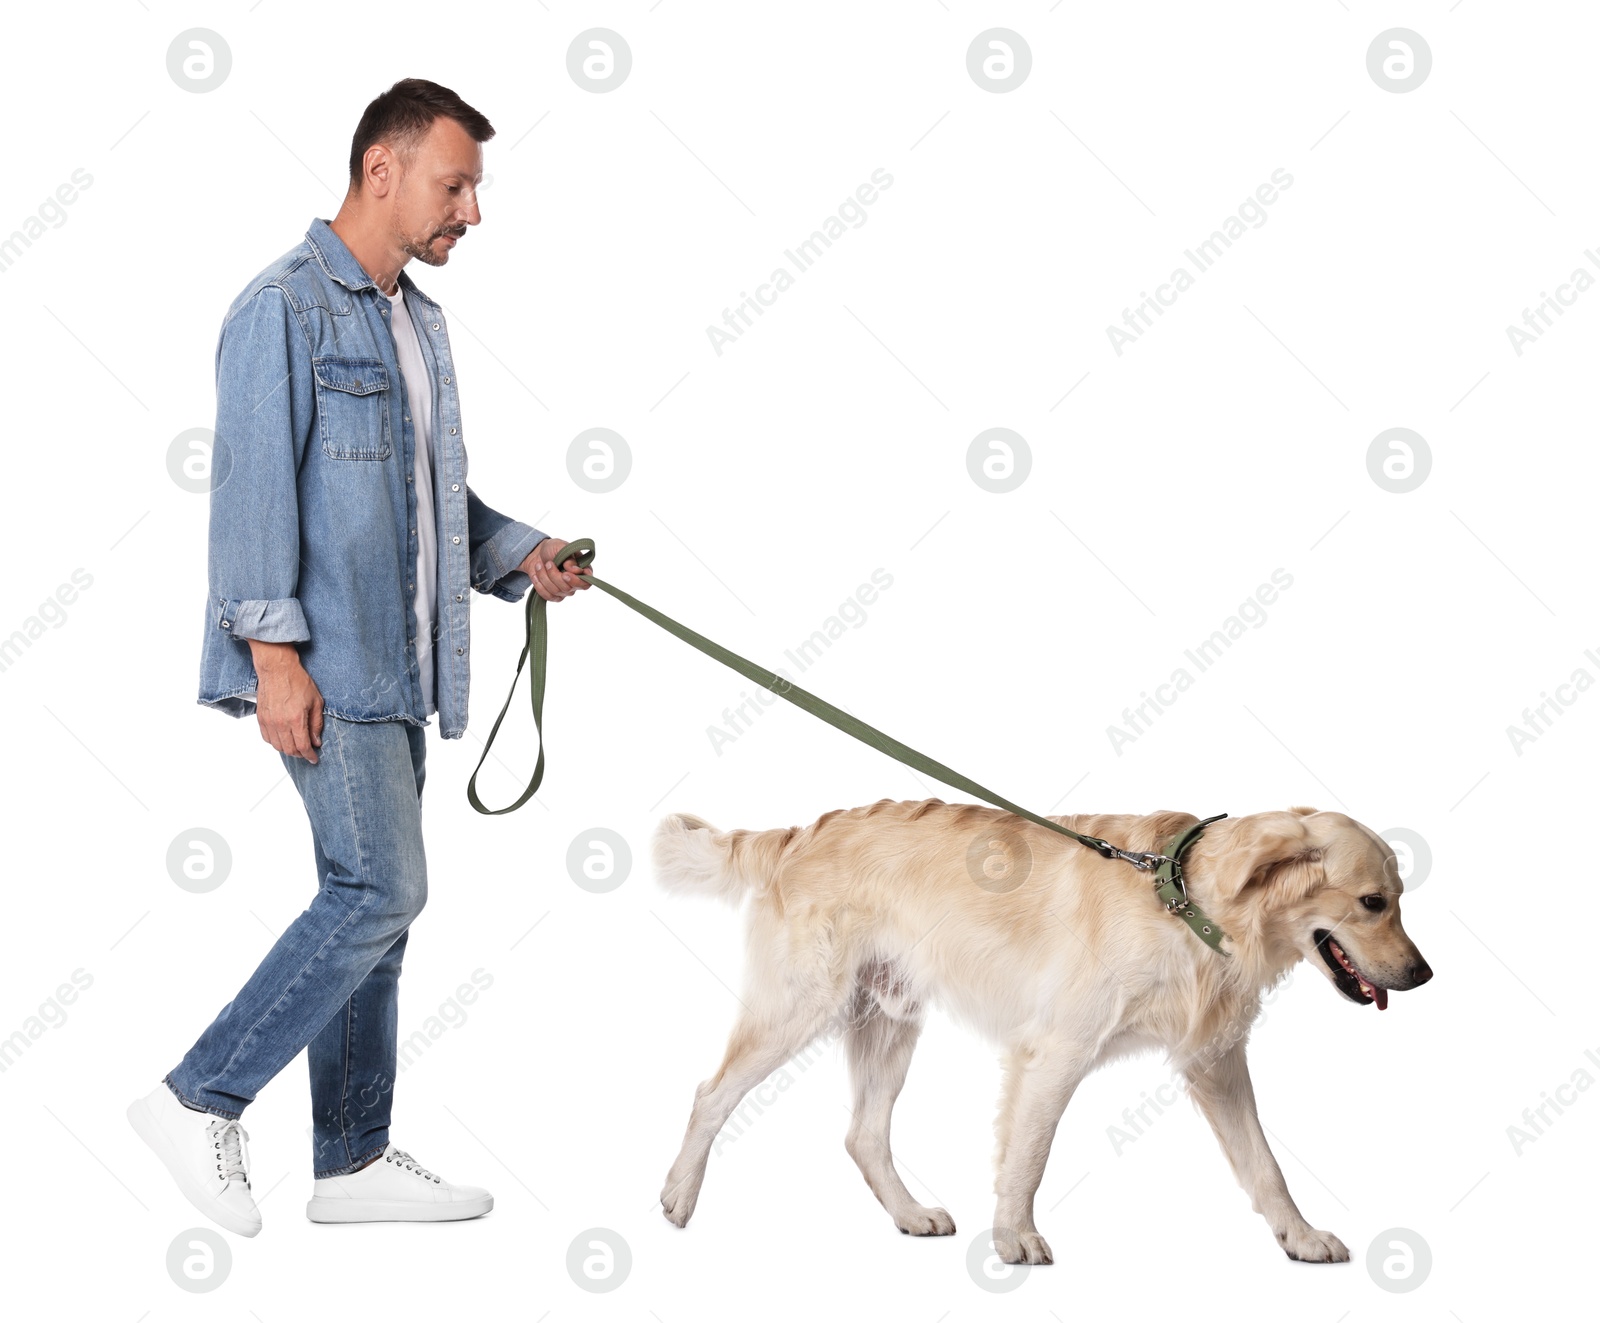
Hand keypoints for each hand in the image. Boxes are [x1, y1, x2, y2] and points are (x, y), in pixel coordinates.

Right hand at [248, 640, 324, 762]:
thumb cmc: (297, 681)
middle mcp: (280, 723)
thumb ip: (316, 724)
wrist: (277, 669)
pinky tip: (283, 739)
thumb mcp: (316, 701)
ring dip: (288, 749)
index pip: (302, 746)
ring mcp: (268, 721)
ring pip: (277, 746)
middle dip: (300, 754)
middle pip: (289, 749)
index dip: (309, 756)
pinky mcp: (260, 718)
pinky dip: (275, 742)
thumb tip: (316, 741)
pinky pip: (267, 738)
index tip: (314, 759)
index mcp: (295, 719)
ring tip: (296, 746)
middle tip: (307, 752)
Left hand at [518, 537, 592, 602]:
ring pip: (556, 591)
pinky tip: (535, 576)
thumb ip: (570, 557)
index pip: (586, 583)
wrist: (537, 554)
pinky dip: (539, 585)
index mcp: (583, 570)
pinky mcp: (554, 595)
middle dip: (554, 575)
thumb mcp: (561, 547)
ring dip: (544, 577)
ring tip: (539, 565)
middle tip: (548, 563)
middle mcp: (576, 582)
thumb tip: (575, 569)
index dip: (576, 581)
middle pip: (568, 588)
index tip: (565, 574)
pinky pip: (548, 596)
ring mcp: (565, 590)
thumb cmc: (553, 548)